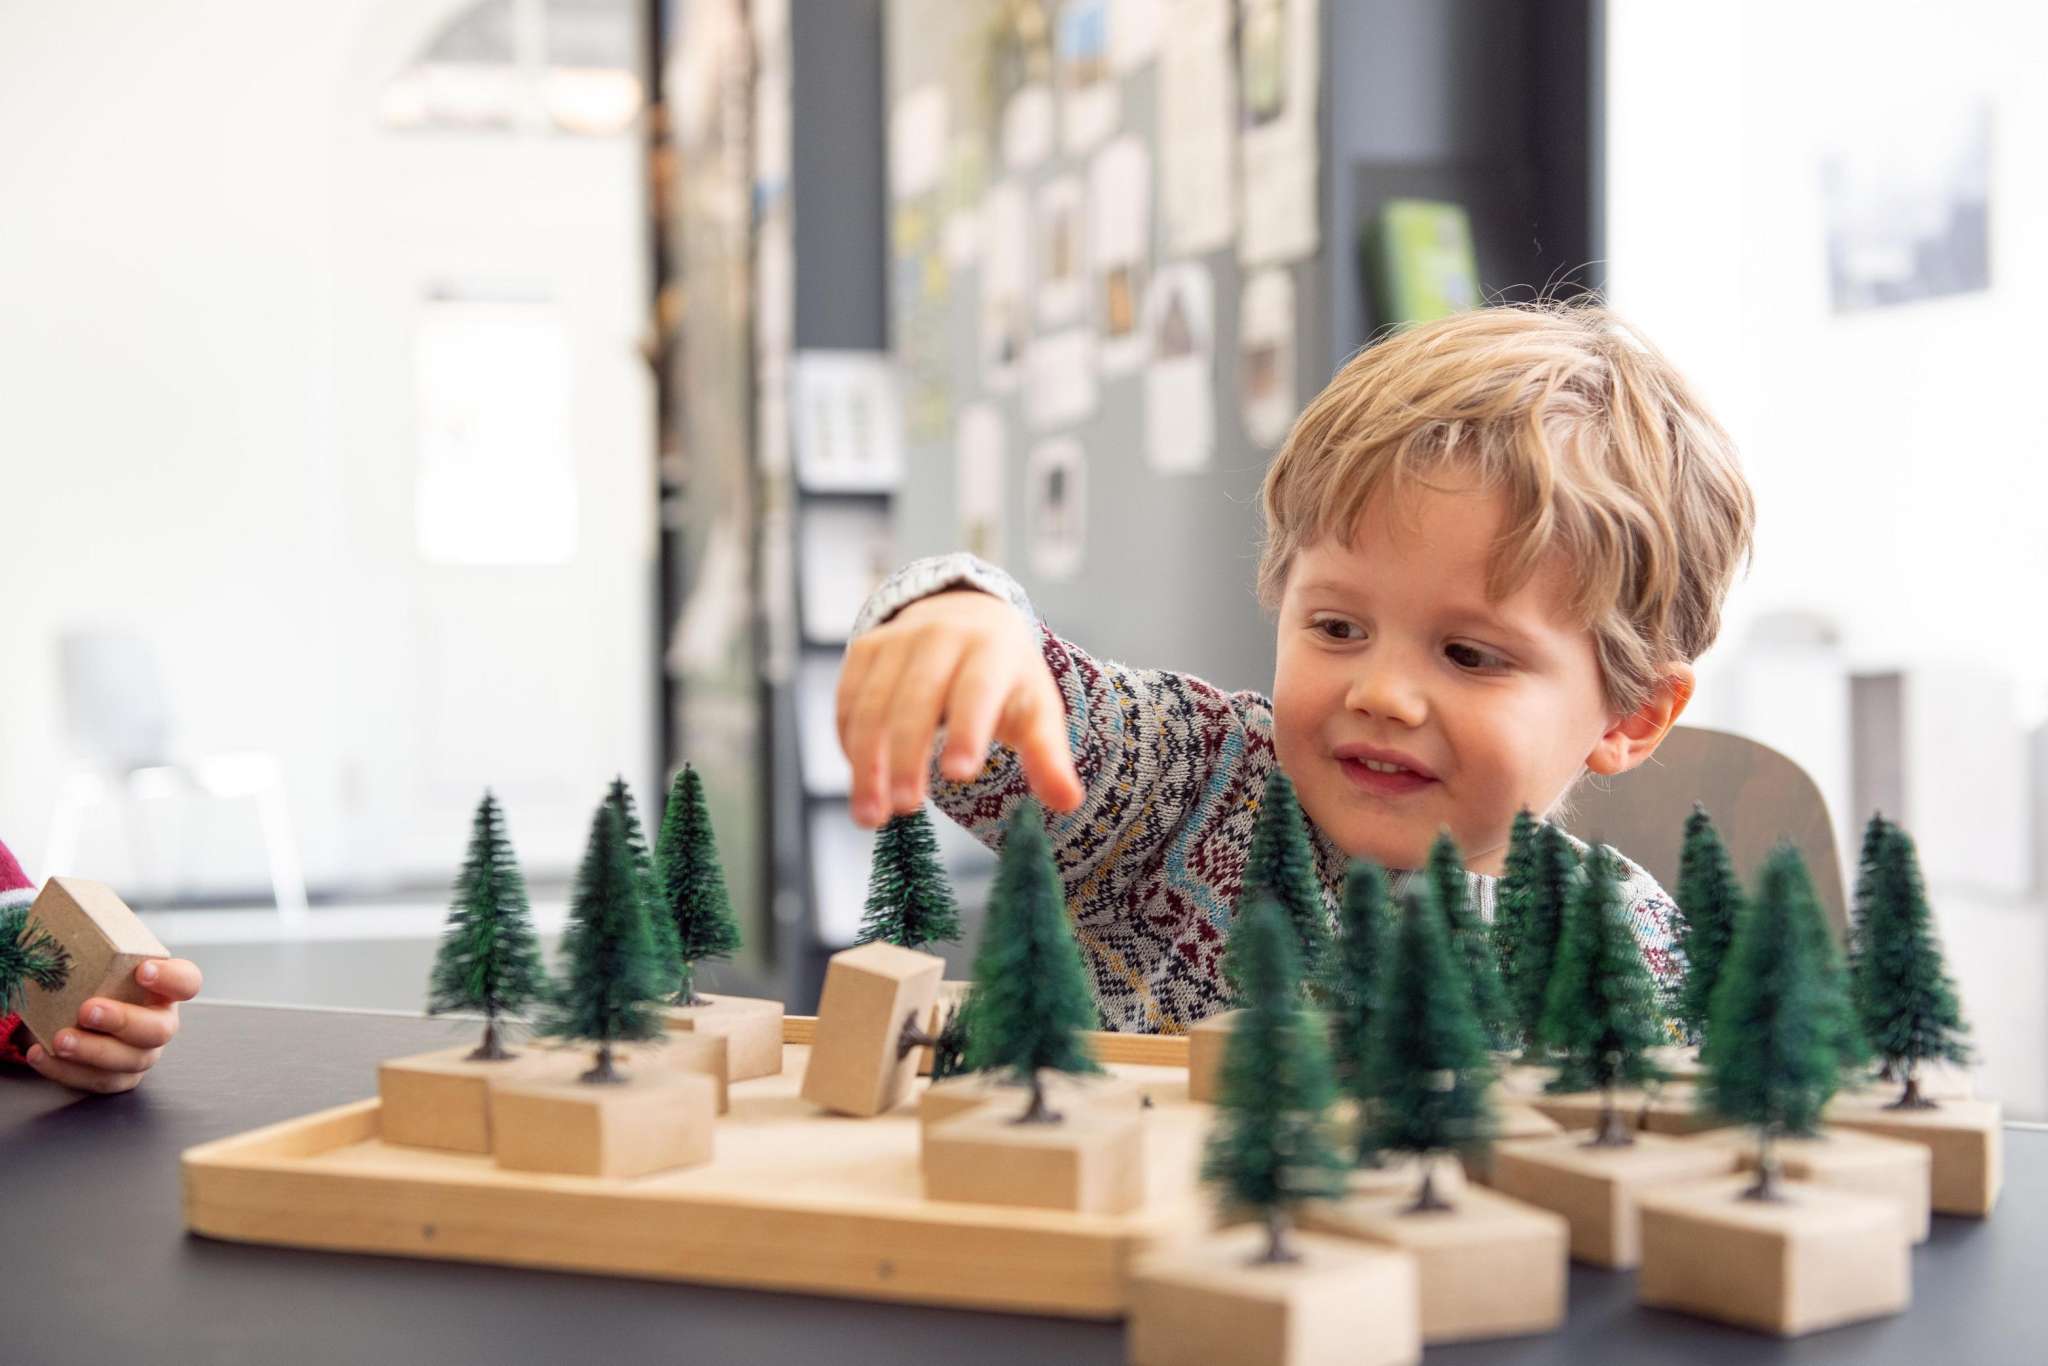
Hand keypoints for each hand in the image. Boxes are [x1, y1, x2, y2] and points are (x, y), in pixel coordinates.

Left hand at [24, 956, 202, 1094]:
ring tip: (59, 1039)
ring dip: (93, 1051)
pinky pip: (100, 1082)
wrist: (72, 1010)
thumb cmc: (90, 980)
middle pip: (159, 1029)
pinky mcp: (119, 1077)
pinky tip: (42, 1055)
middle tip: (88, 1009)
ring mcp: (143, 1053)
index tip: (144, 970)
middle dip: (123, 1021)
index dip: (171, 979)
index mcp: (164, 988)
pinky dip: (68, 1072)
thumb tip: (56, 926)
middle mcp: (161, 1022)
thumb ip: (92, 947)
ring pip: (130, 1061)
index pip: (187, 981)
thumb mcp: (97, 960)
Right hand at [837, 589, 1083, 827]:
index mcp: (992, 648)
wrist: (966, 616)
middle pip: (918, 699)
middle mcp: (941, 635)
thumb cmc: (1005, 677)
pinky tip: (861, 780)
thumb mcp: (1035, 708)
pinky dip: (850, 743)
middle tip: (905, 807)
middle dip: (908, 756)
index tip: (959, 775)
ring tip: (871, 815)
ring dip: (867, 762)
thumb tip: (1069, 803)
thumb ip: (1048, 756)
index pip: (977, 689)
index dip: (967, 728)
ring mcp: (897, 639)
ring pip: (873, 704)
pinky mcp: (865, 648)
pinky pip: (849, 699)